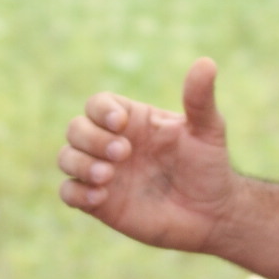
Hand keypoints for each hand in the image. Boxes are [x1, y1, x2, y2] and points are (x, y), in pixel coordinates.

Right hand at [58, 57, 237, 252]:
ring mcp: (104, 173)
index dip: (101, 111)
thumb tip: (206, 62)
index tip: (121, 123)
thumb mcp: (208, 131)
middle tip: (123, 153)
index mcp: (132, 121)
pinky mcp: (99, 203)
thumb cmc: (210, 168)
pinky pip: (69, 192)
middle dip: (91, 139)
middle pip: (76, 128)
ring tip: (107, 177)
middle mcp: (112, 143)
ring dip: (80, 164)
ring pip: (67, 158)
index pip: (98, 104)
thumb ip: (200, 100)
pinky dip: (77, 193)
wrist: (212, 215)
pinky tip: (101, 198)